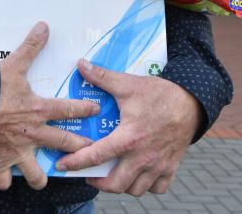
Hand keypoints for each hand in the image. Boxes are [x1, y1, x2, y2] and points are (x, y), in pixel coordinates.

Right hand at [0, 22, 99, 190]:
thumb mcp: (13, 63)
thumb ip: (31, 47)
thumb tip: (44, 27)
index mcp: (38, 109)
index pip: (69, 109)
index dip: (85, 109)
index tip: (96, 110)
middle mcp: (32, 133)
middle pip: (63, 145)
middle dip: (80, 149)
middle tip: (91, 152)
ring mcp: (16, 151)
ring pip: (36, 174)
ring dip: (41, 177)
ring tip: (44, 177)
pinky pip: (4, 181)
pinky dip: (5, 182)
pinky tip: (8, 181)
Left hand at [55, 59, 202, 195]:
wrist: (191, 101)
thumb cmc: (159, 93)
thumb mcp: (128, 83)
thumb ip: (102, 77)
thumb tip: (80, 64)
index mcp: (129, 137)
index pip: (97, 155)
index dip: (76, 163)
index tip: (62, 166)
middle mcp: (143, 157)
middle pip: (116, 184)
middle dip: (98, 183)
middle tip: (89, 174)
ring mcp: (158, 165)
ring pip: (136, 189)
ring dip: (122, 185)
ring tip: (111, 173)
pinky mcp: (171, 167)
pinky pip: (158, 188)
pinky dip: (146, 186)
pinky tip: (137, 174)